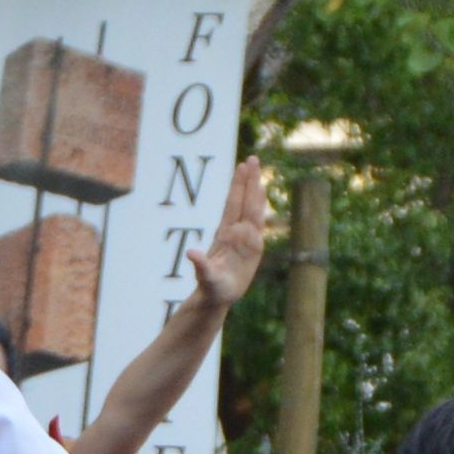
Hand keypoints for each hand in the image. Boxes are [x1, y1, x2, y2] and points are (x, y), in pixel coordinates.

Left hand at [180, 155, 274, 316]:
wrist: (216, 295)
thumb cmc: (211, 287)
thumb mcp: (206, 277)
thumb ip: (201, 265)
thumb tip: (191, 254)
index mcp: (227, 235)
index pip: (235, 205)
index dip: (239, 186)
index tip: (243, 167)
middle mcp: (236, 232)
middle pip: (244, 201)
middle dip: (249, 181)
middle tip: (253, 158)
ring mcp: (244, 237)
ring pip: (252, 209)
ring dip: (255, 191)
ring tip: (258, 173)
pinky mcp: (252, 246)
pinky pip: (257, 223)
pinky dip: (260, 208)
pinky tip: (262, 194)